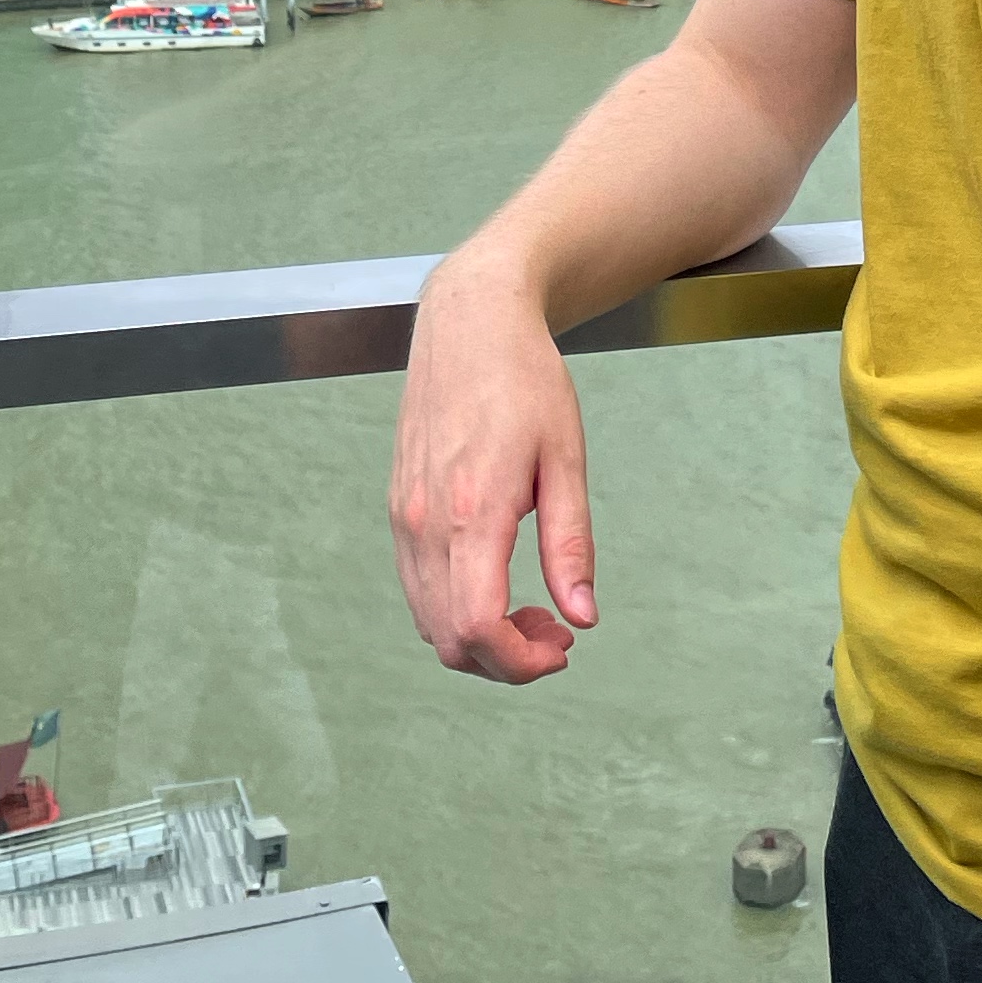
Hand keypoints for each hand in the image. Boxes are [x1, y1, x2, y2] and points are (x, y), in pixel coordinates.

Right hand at [389, 255, 595, 682]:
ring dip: (478, 637)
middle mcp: (424, 520)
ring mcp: (403, 515)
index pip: (477, 627)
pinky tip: (495, 580)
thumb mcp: (566, 458)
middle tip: (557, 630)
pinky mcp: (398, 505)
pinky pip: (417, 585)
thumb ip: (570, 544)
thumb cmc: (524, 379)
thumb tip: (584, 617)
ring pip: (428, 620)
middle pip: (448, 639)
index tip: (563, 646)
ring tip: (531, 607)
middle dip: (506, 659)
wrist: (469, 319)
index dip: (520, 662)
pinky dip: (454, 607)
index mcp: (471, 511)